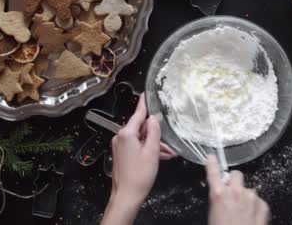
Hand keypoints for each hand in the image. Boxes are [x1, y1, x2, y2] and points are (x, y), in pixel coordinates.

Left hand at [101, 95, 175, 224]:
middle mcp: (121, 137)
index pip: (138, 114)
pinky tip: (160, 157)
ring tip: (169, 153)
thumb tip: (154, 118)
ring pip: (141, 139)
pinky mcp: (122, 154)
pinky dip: (148, 150)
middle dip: (156, 134)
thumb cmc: (140, 175)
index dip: (144, 104)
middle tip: (171, 140)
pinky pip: (137, 146)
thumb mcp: (152, 151)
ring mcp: (120, 146)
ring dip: (154, 144)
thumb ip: (154, 132)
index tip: (146, 94)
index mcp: (126, 133)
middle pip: (141, 128)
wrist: (126, 196)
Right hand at [206, 155, 270, 224]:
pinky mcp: (263, 205)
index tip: (212, 157)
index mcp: (219, 195)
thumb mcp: (213, 217)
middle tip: (232, 192)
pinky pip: (258, 200)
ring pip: (249, 189)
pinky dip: (256, 206)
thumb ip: (218, 202)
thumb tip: (221, 199)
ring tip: (243, 212)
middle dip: (234, 181)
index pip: (214, 173)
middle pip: (236, 175)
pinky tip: (252, 218)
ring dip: (245, 196)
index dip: (212, 164)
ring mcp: (251, 197)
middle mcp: (235, 192)